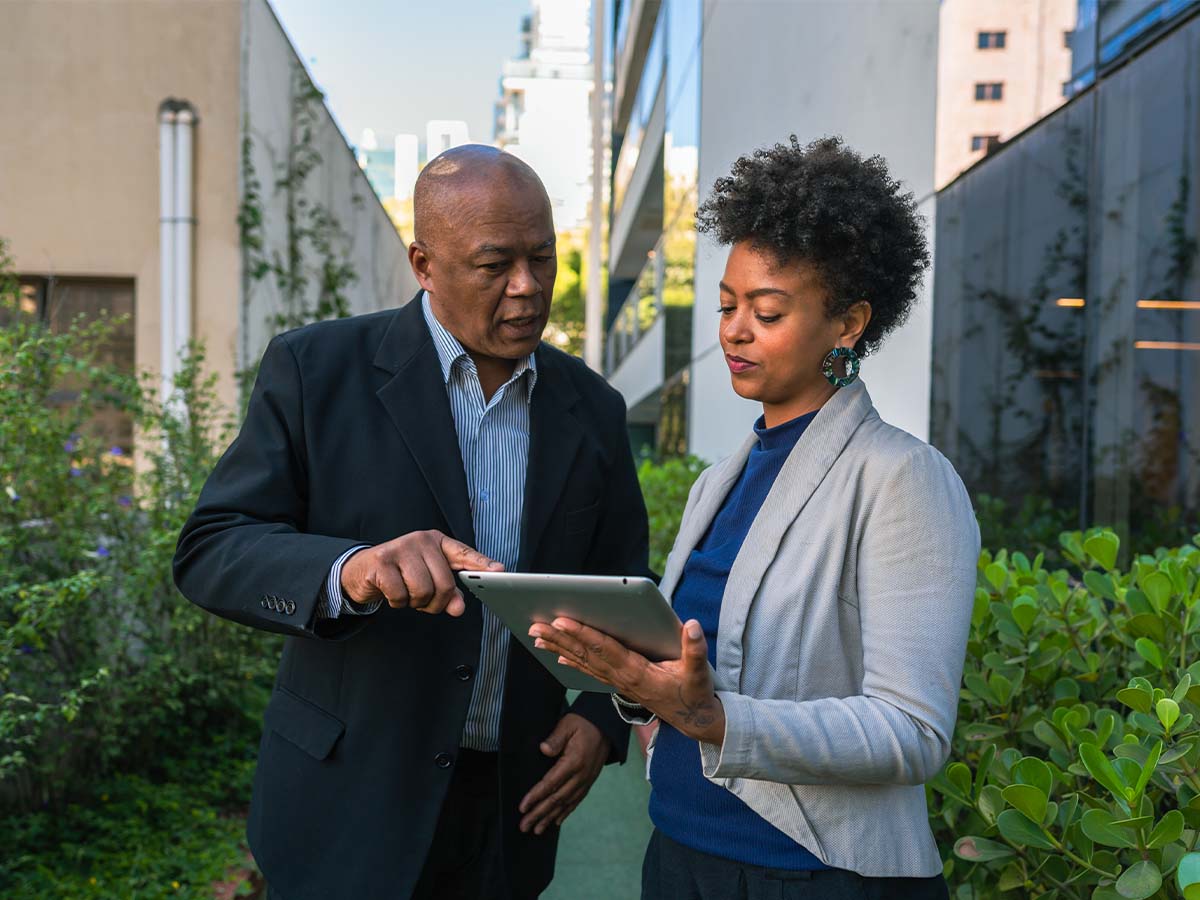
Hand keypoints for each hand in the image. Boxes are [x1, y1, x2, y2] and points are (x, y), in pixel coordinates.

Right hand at [340, 530, 501, 615]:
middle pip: (444, 583)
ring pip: (423, 590)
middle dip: (436, 602)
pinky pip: (401, 595)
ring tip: (407, 594)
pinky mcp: (381, 561)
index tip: (499, 571)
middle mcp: (420, 540)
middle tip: (423, 601)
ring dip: (416, 603)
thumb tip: (458, 608)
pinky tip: (391, 592)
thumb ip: (448, 593)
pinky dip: (397, 602)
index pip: (463, 553)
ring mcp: (400, 548)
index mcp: (436, 542)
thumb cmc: (401, 574)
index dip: (481, 563)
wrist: (361, 571)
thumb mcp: (427, 580)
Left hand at [518, 713, 608, 834]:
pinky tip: (556, 822)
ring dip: (550, 817)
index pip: (550, 783)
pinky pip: (576, 800)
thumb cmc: (583, 723)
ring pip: (566, 803)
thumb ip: (556, 738)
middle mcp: (581, 775)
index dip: (535, 797)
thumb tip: (544, 749)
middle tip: (524, 826)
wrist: (606, 725)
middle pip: (556, 799)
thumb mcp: (568, 724)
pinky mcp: (589, 781)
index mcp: (574, 762)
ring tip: (537, 830)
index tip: (522, 808)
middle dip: (539, 814)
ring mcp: (586, 780)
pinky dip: (565, 812)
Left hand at [529, 618, 724, 744]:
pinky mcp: (619, 684)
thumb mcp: (699, 673)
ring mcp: (618, 682)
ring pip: (584, 662)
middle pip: (586, 654)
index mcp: (638, 672)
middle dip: (560, 639)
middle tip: (536, 626)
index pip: (605, 649)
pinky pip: (590, 671)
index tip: (562, 621)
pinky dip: (573, 661)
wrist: (693, 720)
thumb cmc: (695, 693)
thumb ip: (695, 650)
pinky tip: (558, 655)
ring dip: (560, 648)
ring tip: (538, 636)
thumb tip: (692, 626)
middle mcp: (622, 677)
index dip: (583, 634)